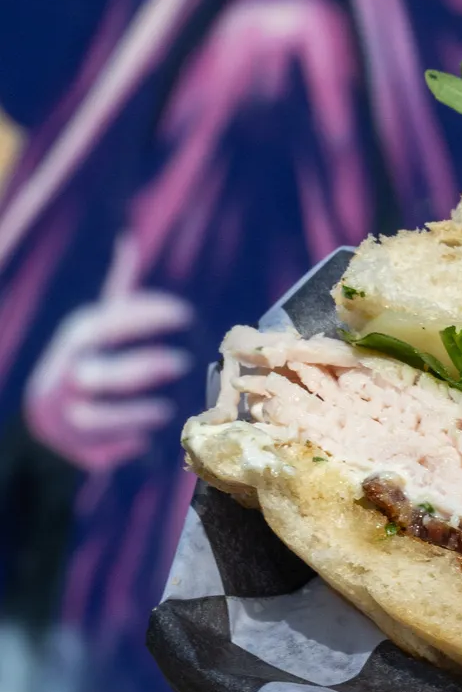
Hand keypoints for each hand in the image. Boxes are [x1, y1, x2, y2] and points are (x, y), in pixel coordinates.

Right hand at [24, 239, 193, 474]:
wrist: (46, 413)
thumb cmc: (87, 359)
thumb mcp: (96, 324)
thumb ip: (119, 292)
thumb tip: (128, 241)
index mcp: (75, 340)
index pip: (103, 324)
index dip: (142, 316)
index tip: (184, 312)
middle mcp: (64, 375)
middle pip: (92, 374)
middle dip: (138, 369)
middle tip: (183, 362)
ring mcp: (63, 412)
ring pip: (91, 417)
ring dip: (131, 415)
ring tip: (167, 411)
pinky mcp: (71, 446)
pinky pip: (94, 450)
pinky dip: (119, 447)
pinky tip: (143, 441)